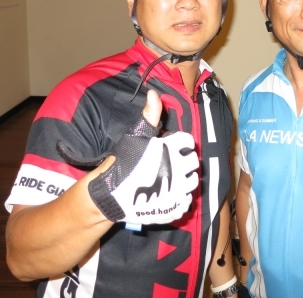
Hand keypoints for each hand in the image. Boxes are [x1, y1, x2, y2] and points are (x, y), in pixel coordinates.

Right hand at [58, 90, 199, 223]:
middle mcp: (178, 168)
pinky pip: (186, 201)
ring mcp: (177, 190)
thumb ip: (150, 114)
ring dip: (185, 179)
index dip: (180, 143)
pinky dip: (180, 198)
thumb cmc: (122, 161)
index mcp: (171, 148)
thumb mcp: (135, 134)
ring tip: (170, 178)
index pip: (188, 142)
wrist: (109, 194)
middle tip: (170, 163)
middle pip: (193, 162)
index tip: (171, 147)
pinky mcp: (173, 208)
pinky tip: (168, 194)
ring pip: (193, 182)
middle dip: (183, 161)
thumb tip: (154, 93)